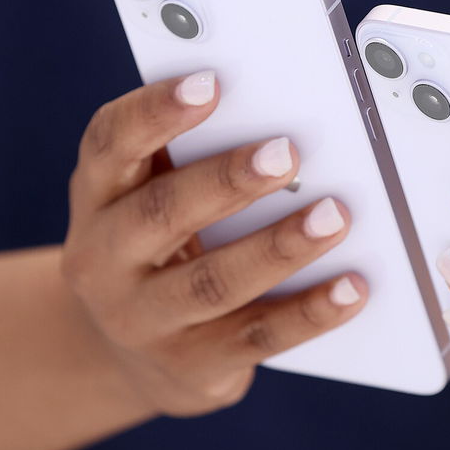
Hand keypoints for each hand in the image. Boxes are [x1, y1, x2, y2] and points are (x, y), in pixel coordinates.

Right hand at [61, 70, 366, 416]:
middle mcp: (104, 259)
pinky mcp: (191, 366)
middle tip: (288, 151)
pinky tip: (352, 288)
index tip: (210, 83)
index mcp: (98, 196)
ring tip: (335, 217)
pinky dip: (310, 312)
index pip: (110, 144)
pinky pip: (257, 337)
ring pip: (214, 282)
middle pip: (162, 213)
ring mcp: (142, 320)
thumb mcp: (151, 198)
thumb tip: (285, 115)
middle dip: (227, 180)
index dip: (156, 111)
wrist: (129, 354)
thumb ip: (193, 158)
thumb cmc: (162, 245)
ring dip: (279, 247)